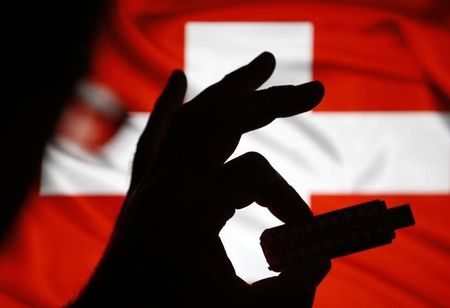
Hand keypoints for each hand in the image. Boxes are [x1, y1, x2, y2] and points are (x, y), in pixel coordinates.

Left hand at [71, 52, 330, 306]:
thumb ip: (288, 291)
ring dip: (229, 89)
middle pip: (225, 119)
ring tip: (264, 66)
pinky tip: (178, 80)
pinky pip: (154, 138)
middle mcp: (167, 181)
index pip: (255, 174)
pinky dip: (168, 107)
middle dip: (273, 102)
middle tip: (314, 89)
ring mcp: (151, 181)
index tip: (304, 239)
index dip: (289, 202)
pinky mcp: (144, 190)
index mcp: (188, 205)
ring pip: (192, 116)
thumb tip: (322, 260)